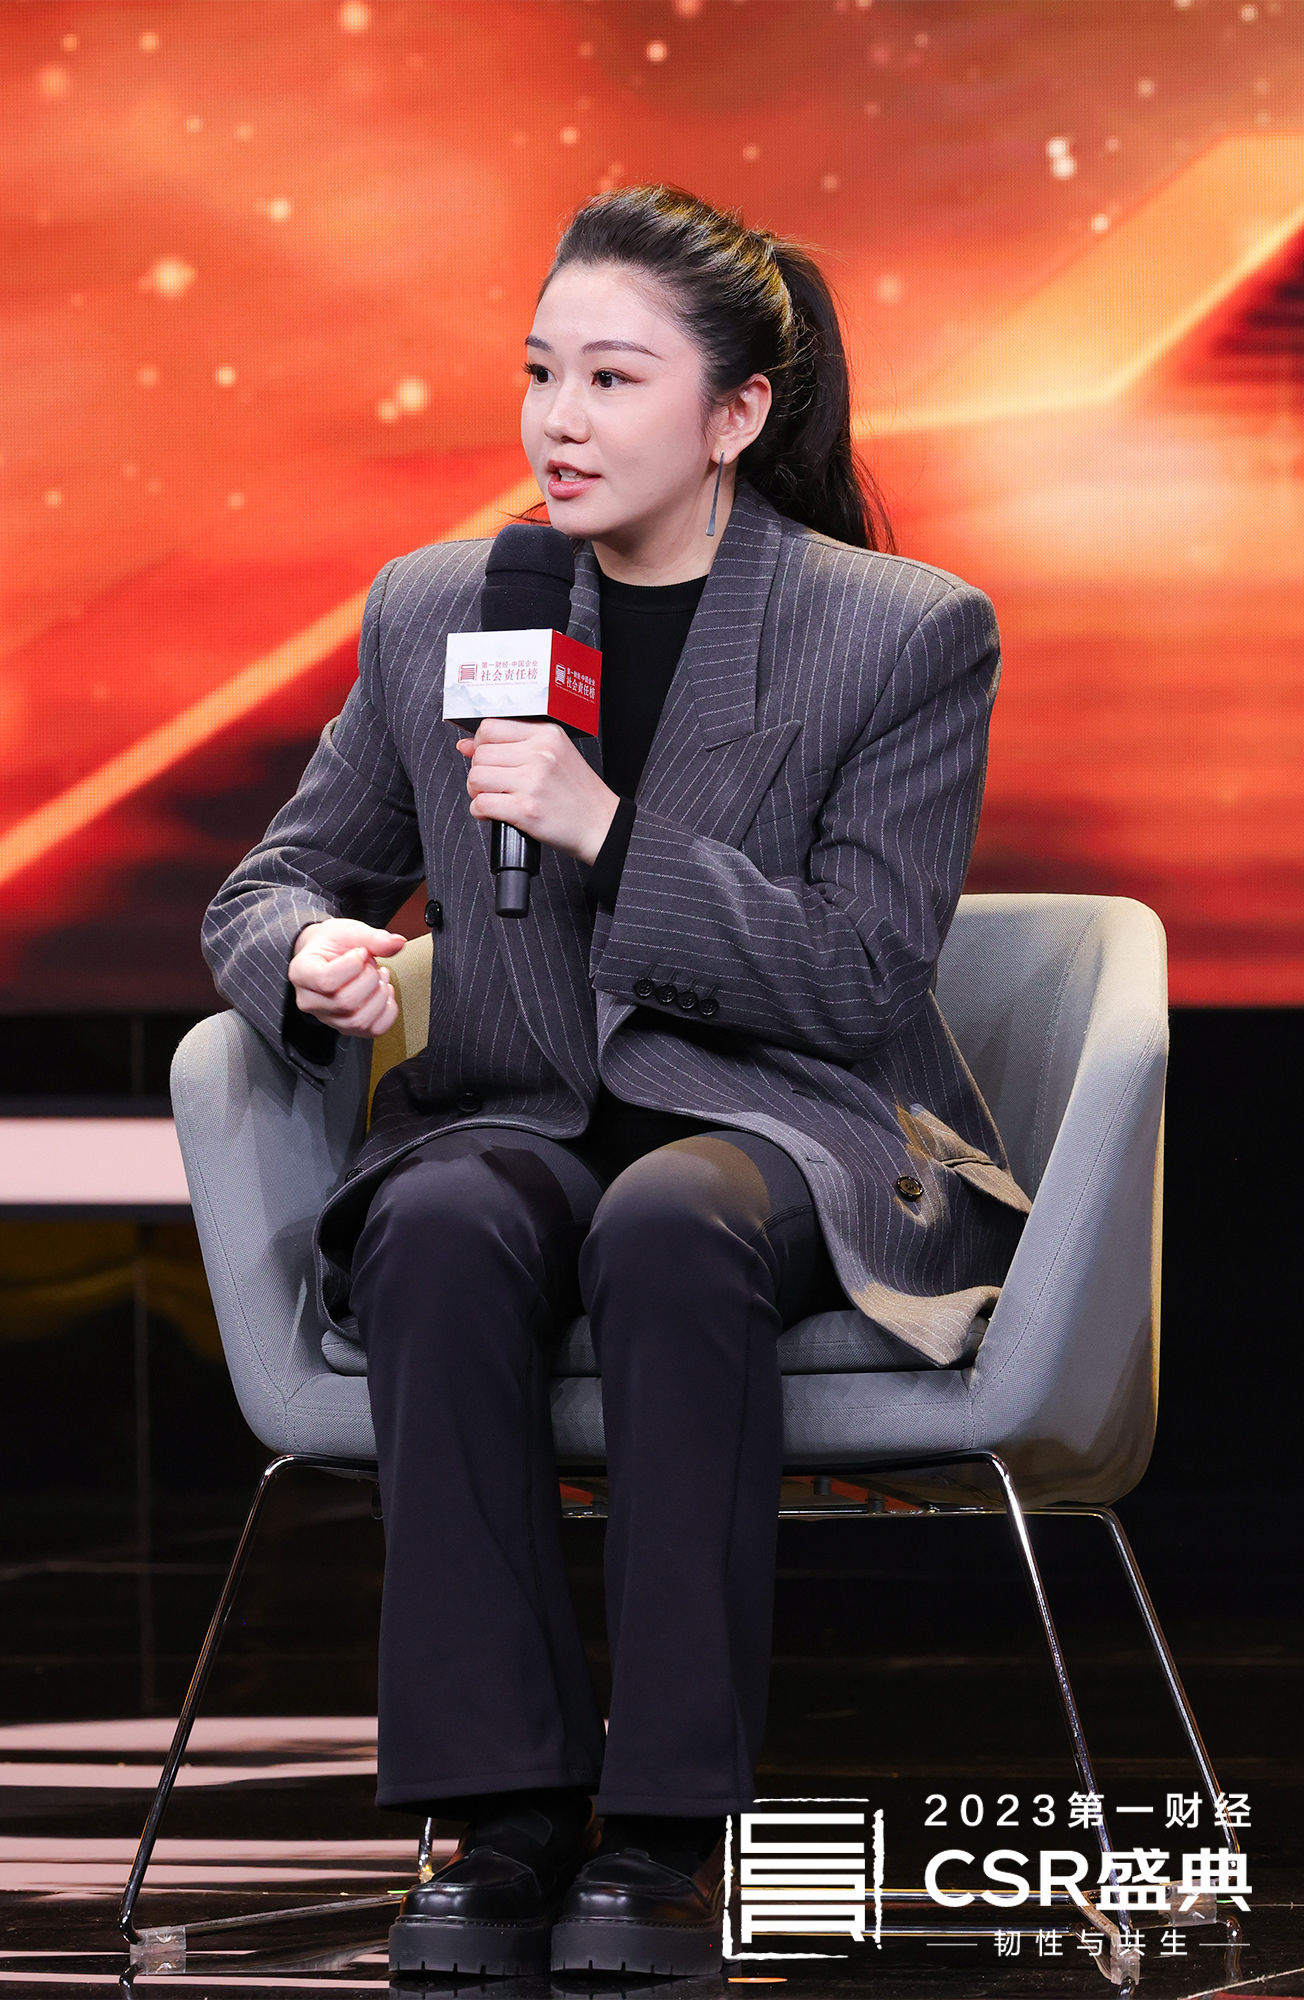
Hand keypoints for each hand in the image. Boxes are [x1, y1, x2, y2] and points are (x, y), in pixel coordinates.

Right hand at [288, 919, 406, 1037]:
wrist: (327, 956)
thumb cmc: (332, 944)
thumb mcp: (349, 932)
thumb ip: (373, 938)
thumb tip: (398, 943)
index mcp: (301, 974)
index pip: (326, 981)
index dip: (353, 965)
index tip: (360, 952)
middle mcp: (309, 1001)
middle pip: (345, 1002)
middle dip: (369, 979)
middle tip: (370, 964)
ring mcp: (327, 1018)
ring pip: (359, 1021)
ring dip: (379, 996)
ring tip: (379, 977)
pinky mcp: (346, 1028)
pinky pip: (373, 1030)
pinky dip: (388, 1012)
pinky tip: (384, 992)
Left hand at [456, 717, 619, 864]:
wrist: (601, 825)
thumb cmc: (579, 794)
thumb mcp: (554, 756)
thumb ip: (511, 746)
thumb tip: (467, 745)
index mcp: (546, 734)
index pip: (490, 727)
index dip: (481, 745)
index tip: (489, 759)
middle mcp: (540, 754)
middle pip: (480, 754)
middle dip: (479, 772)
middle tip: (493, 784)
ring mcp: (532, 782)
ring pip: (476, 778)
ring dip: (477, 792)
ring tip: (494, 798)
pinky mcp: (526, 810)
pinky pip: (481, 805)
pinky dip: (480, 812)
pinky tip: (495, 814)